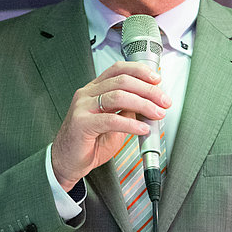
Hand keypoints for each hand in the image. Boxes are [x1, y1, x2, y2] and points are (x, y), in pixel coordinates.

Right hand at [50, 61, 170, 189]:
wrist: (67, 162)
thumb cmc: (88, 143)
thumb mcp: (113, 122)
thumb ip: (127, 110)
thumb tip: (149, 104)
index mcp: (94, 89)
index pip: (118, 69)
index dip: (139, 71)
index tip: (156, 79)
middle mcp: (87, 94)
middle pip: (122, 81)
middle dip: (148, 89)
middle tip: (163, 100)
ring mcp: (82, 107)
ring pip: (118, 96)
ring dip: (143, 104)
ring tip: (157, 114)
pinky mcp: (82, 123)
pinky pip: (111, 119)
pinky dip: (131, 124)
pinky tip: (142, 129)